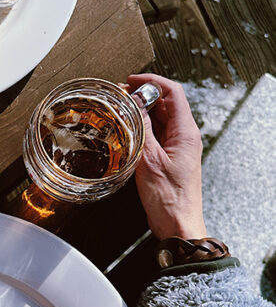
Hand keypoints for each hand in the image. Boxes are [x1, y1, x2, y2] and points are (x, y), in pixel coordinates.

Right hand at [127, 73, 206, 239]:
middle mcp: (185, 137)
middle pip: (166, 104)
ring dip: (141, 113)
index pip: (174, 93)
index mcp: (186, 133)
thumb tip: (134, 106)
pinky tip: (127, 132)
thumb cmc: (169, 199)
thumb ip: (142, 130)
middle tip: (121, 96)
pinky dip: (142, 129)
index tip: (133, 81)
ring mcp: (177, 147)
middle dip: (143, 96)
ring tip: (121, 112)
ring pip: (159, 119)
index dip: (153, 81)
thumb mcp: (150, 160)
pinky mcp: (169, 158)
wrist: (177, 225)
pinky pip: (156, 135)